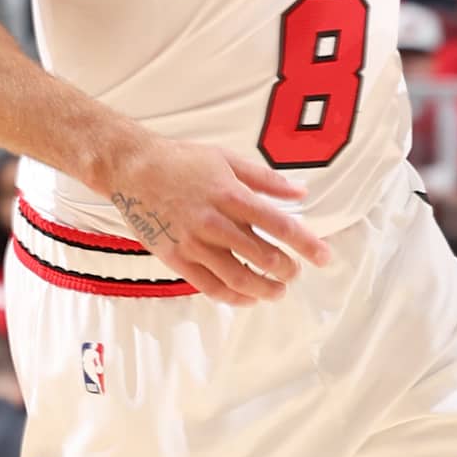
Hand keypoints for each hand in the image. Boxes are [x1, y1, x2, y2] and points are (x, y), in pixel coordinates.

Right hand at [110, 137, 332, 307]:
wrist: (131, 169)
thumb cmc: (181, 161)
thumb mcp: (226, 159)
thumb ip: (265, 179)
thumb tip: (300, 192)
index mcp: (230, 194)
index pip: (278, 224)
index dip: (305, 243)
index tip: (324, 256)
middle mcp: (213, 222)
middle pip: (262, 256)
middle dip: (287, 269)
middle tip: (296, 272)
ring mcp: (193, 243)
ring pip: (237, 277)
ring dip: (264, 289)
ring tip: (278, 291)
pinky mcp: (175, 258)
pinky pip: (209, 286)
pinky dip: (233, 297)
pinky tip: (248, 298)